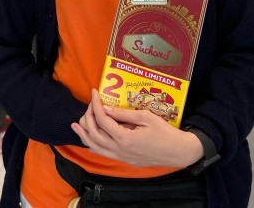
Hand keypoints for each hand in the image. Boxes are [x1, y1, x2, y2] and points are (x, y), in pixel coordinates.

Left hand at [71, 89, 203, 167]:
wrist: (178, 152)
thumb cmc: (165, 132)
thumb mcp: (145, 117)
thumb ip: (123, 114)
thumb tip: (105, 108)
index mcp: (125, 138)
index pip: (102, 119)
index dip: (95, 104)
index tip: (94, 92)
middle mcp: (120, 150)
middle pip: (94, 134)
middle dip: (88, 118)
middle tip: (89, 104)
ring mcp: (122, 157)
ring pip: (96, 148)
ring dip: (84, 135)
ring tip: (75, 125)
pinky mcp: (125, 160)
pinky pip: (104, 154)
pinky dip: (93, 146)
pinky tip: (88, 140)